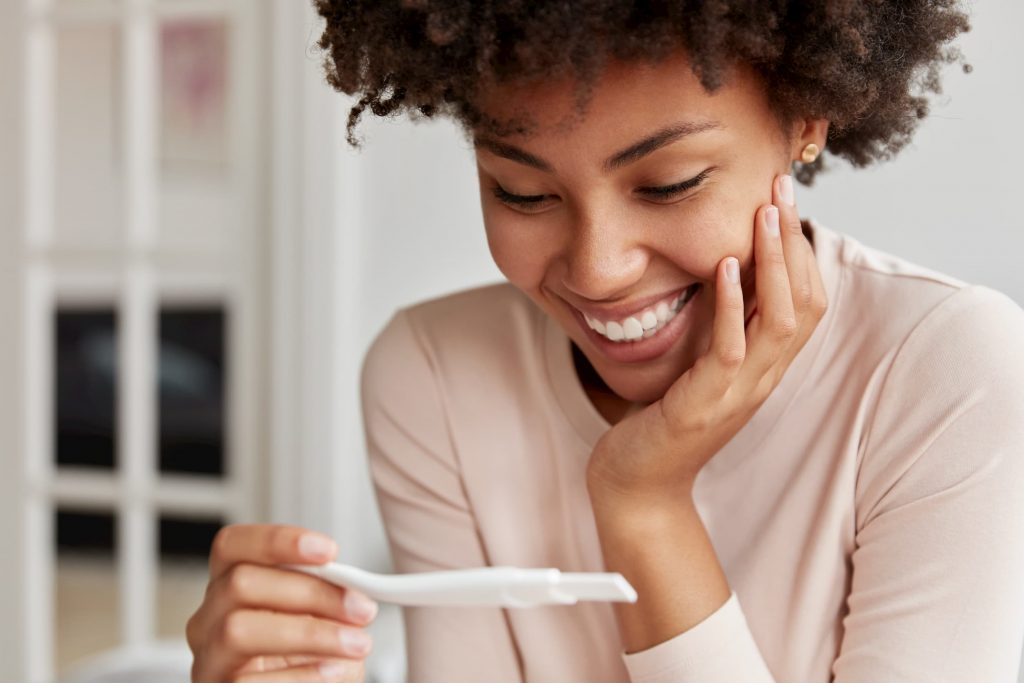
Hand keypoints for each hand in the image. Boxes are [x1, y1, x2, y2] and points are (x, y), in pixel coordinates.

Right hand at [186, 524, 377, 681]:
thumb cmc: (309, 662)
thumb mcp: (318, 619)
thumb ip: (325, 593)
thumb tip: (351, 585)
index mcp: (229, 588)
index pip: (232, 546)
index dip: (277, 540)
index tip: (328, 551)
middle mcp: (207, 621)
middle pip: (240, 583)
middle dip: (310, 592)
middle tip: (360, 609)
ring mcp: (207, 661)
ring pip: (237, 630)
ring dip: (309, 634)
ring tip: (355, 645)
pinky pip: (246, 682)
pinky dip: (300, 675)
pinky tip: (331, 672)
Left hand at [586, 173, 827, 503]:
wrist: (638, 485)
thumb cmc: (662, 420)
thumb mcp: (697, 365)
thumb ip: (716, 327)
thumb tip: (717, 270)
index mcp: (763, 366)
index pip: (805, 299)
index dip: (801, 248)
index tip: (784, 197)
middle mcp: (762, 377)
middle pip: (804, 300)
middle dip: (795, 240)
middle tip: (782, 186)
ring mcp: (737, 393)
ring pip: (780, 321)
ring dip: (775, 263)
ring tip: (766, 214)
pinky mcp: (704, 405)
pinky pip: (731, 350)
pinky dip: (734, 306)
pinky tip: (727, 267)